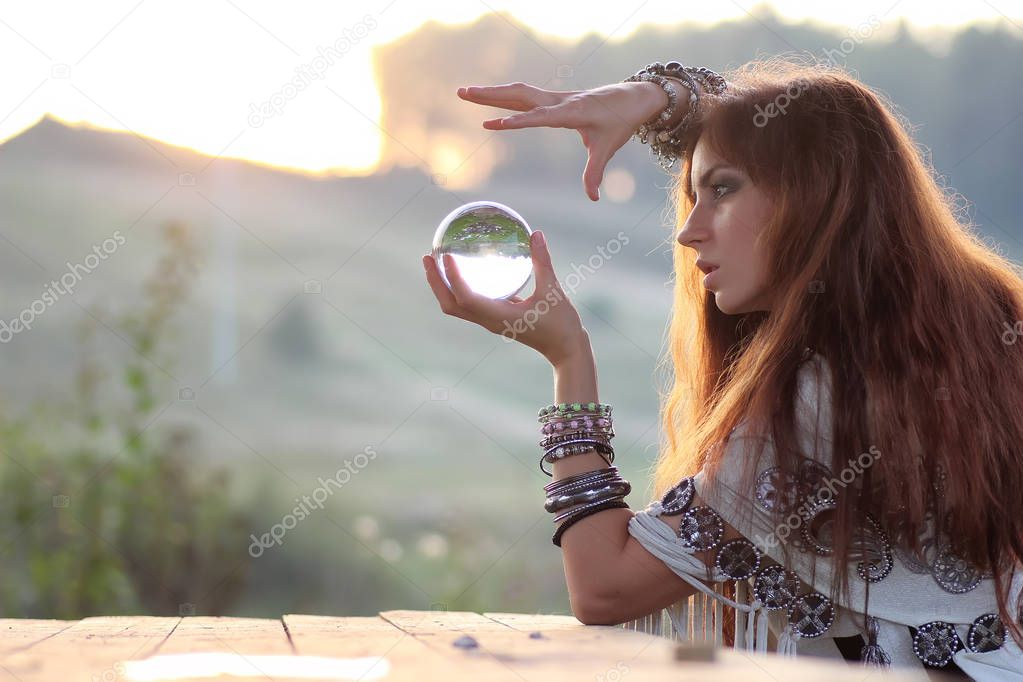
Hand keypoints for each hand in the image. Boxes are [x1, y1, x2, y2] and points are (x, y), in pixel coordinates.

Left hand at [423, 230, 587, 366]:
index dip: (452, 278)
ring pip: (456, 306)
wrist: (565, 350)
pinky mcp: (494, 319)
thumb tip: (536, 234)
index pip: (466, 298)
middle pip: (451, 305)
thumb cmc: (561, 323)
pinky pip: (467, 304)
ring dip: (442, 286)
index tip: (446, 256)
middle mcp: (489, 320)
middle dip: (435, 282)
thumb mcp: (553, 290)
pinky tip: (460, 270)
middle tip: (427, 257)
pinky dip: (457, 288)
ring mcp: (490, 321)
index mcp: (499, 316)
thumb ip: (543, 262)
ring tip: (435, 262)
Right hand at [457, 81, 664, 200]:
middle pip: (519, 95)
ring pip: (518, 92)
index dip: (516, 121)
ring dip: (491, 92)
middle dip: (489, 95)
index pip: (539, 117)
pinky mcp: (553, 99)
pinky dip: (504, 96)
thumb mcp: (608, 147)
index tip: (493, 124)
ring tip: (464, 92)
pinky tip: (487, 97)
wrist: (632, 97)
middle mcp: (559, 101)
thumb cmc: (620, 122)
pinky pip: (524, 96)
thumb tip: (592, 197)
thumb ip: (595, 172)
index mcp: (572, 111)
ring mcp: (554, 98)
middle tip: (462, 93)